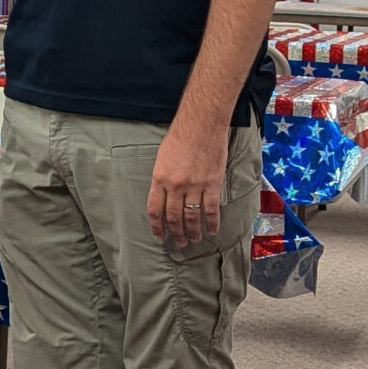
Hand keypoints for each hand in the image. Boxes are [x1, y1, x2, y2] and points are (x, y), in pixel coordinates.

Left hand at [148, 118, 227, 247]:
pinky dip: (212, 222)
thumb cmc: (180, 137)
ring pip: (192, 217)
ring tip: (194, 240)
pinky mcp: (212, 184)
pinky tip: (212, 230)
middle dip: (175, 234)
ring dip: (192, 232)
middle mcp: (175, 186)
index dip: (157, 227)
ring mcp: (195, 186)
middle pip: (173, 217)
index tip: (159, 237)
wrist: (201, 124)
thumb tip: (164, 197)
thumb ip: (162, 179)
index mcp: (159, 179)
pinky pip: (211, 209)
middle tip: (179, 244)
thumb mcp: (162, 159)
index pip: (155, 210)